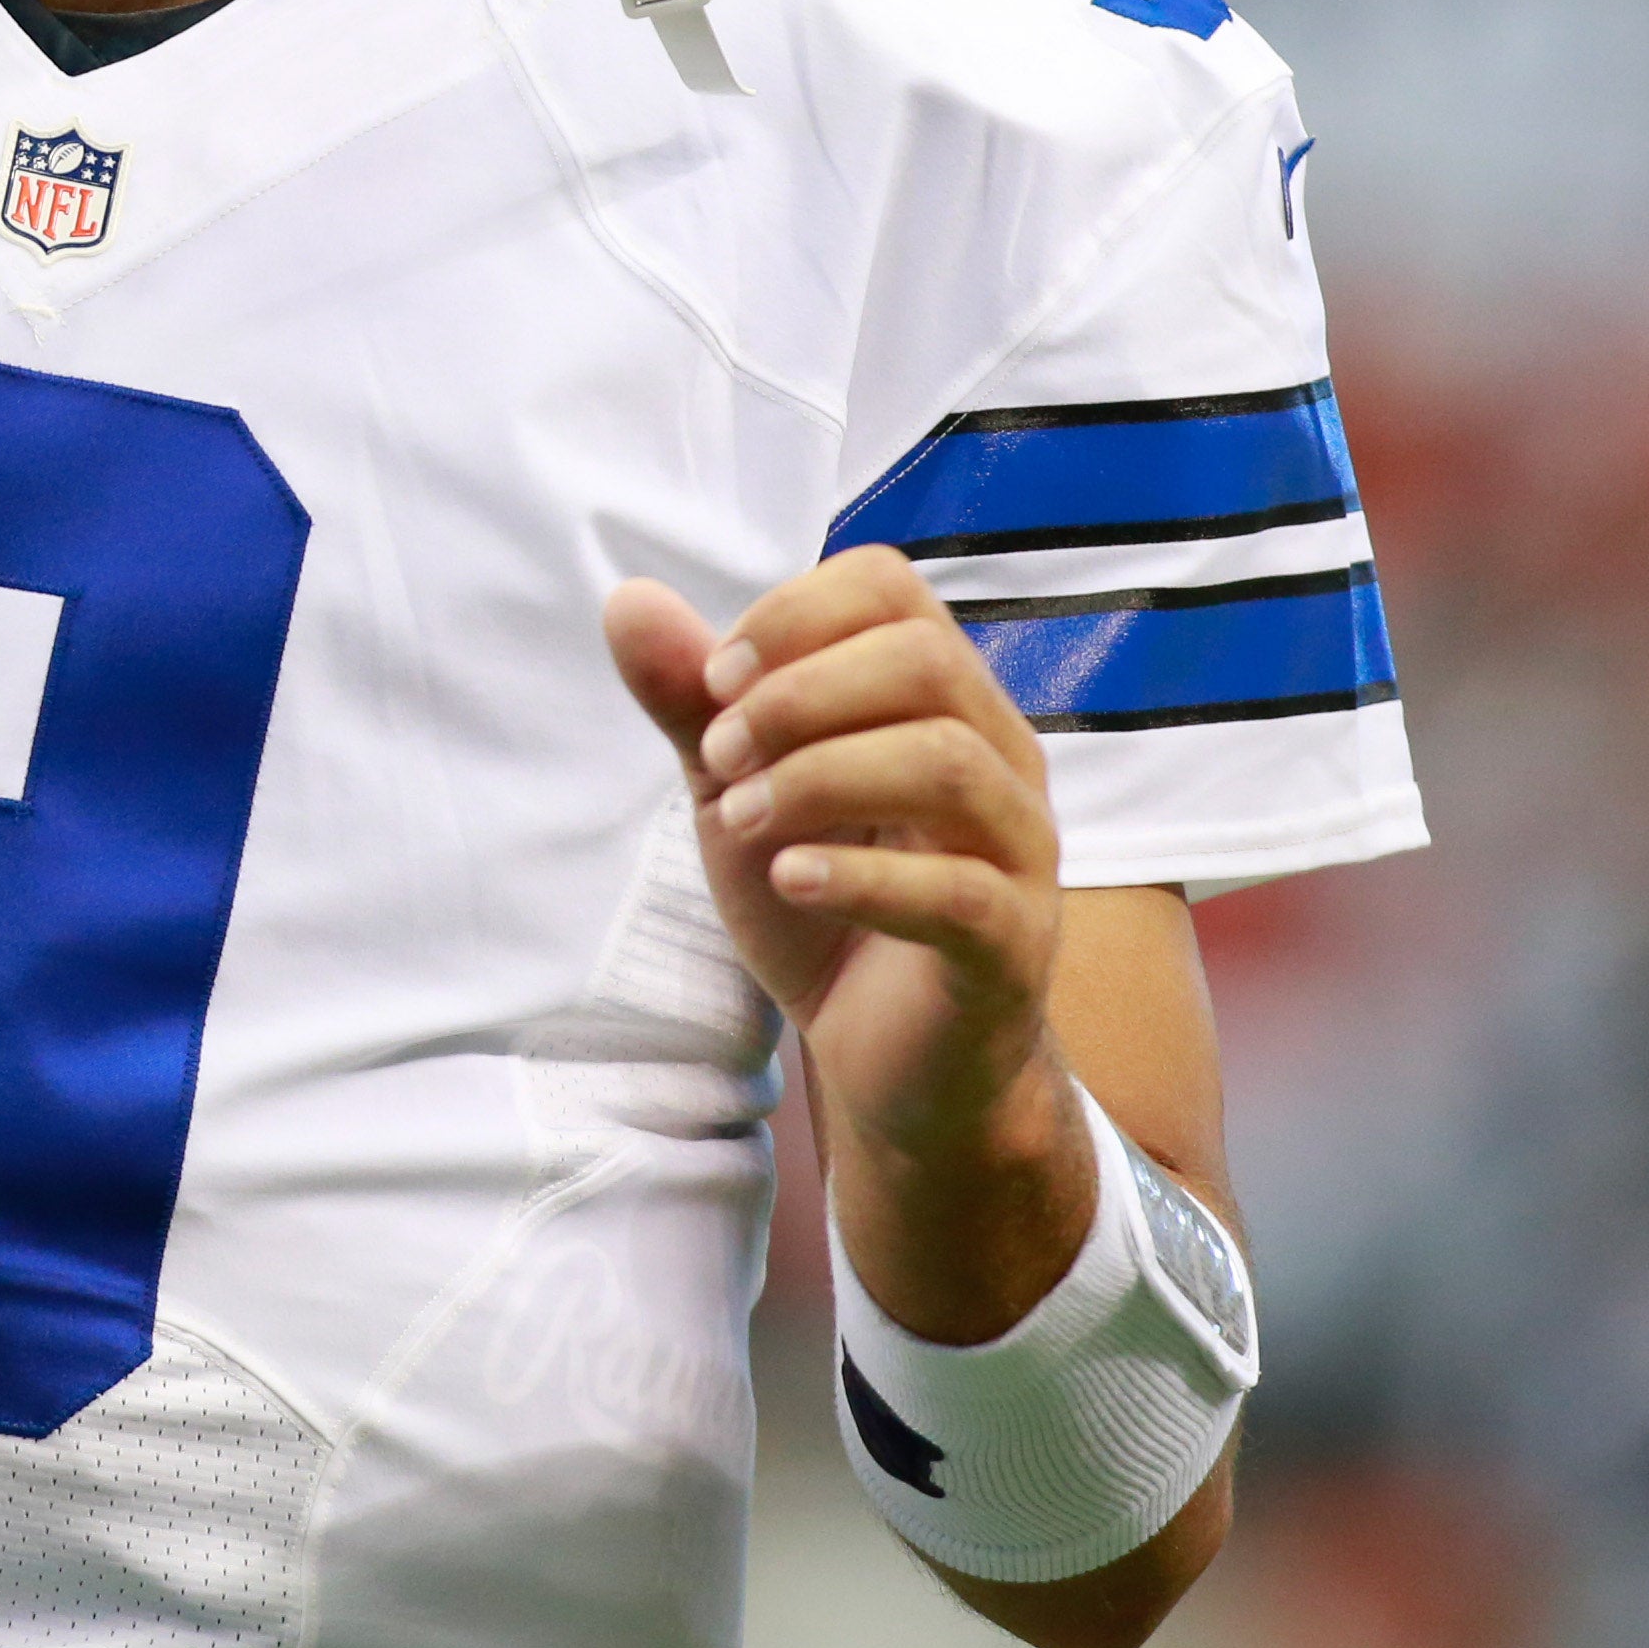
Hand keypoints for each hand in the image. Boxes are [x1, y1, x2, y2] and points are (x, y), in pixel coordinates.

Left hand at [607, 552, 1083, 1314]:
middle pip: (924, 659)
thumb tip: (627, 599)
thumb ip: (690, 702)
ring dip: (817, 778)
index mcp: (940, 697)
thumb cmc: (826, 898)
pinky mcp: (1014, 945)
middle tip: (719, 760)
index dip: (790, 614)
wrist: (891, 1060)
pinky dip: (857, 875)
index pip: (889, 587)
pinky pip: (958, 891)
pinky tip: (786, 877)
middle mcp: (999, 755)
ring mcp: (1020, 850)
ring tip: (739, 821)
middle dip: (797, 696)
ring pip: (946, 762)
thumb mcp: (737, 791)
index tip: (714, 681)